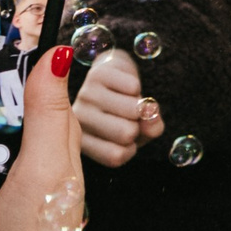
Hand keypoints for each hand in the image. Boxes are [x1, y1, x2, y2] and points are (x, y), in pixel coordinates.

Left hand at [73, 49, 161, 167]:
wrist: (114, 78)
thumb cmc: (126, 113)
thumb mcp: (140, 131)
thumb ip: (151, 129)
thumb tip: (150, 113)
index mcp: (83, 141)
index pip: (116, 156)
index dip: (132, 148)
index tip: (127, 140)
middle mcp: (78, 120)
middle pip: (126, 133)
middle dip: (138, 124)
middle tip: (130, 117)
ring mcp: (85, 96)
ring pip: (132, 109)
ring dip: (140, 105)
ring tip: (129, 102)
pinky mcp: (97, 74)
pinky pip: (133, 87)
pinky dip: (138, 88)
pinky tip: (127, 88)